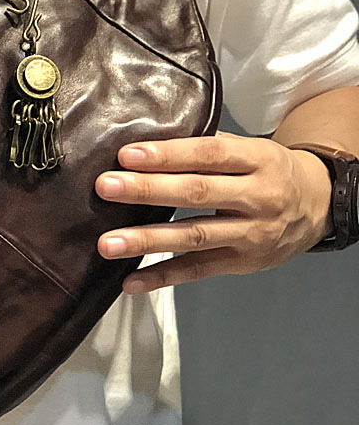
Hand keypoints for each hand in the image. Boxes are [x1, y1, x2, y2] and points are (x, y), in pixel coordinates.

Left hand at [95, 131, 332, 293]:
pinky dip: (162, 277)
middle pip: (196, 194)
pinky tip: (131, 281)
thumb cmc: (268, 170)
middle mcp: (256, 198)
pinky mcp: (242, 264)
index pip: (207, 154)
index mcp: (256, 161)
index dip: (167, 155)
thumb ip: (206, 146)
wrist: (319, 206)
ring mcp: (250, 235)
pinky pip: (198, 270)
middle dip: (147, 190)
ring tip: (108, 243)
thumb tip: (147, 143)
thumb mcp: (249, 149)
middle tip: (105, 187)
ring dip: (146, 240)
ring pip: (193, 237)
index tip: (127, 155)